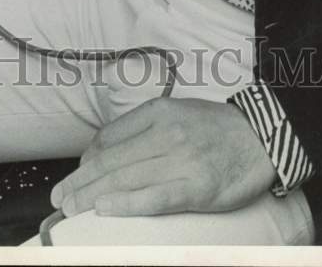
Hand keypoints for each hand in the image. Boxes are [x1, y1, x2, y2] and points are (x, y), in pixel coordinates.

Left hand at [50, 97, 276, 217]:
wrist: (261, 136)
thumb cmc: (214, 128)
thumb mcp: (174, 113)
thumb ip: (140, 128)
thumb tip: (101, 151)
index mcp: (157, 113)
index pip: (108, 139)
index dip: (85, 162)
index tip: (72, 178)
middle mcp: (165, 134)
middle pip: (112, 161)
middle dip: (80, 182)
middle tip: (59, 198)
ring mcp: (182, 160)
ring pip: (127, 179)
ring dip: (93, 196)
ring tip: (71, 208)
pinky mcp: (198, 187)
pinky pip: (156, 197)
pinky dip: (128, 203)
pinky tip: (106, 209)